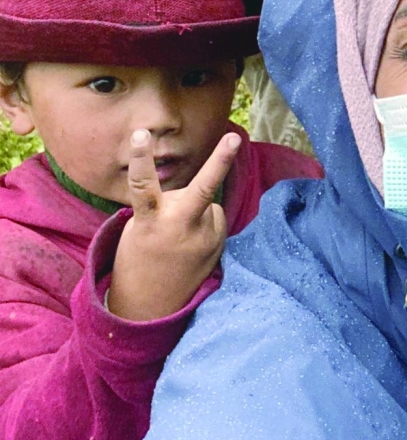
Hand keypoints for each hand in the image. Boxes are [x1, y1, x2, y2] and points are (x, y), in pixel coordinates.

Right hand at [107, 129, 240, 321]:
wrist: (150, 306)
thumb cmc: (140, 256)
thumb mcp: (140, 228)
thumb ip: (164, 205)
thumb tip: (194, 191)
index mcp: (150, 222)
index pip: (142, 185)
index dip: (140, 158)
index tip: (140, 133)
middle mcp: (179, 228)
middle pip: (200, 190)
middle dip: (220, 161)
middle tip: (233, 137)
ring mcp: (203, 238)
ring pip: (204, 202)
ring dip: (194, 208)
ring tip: (177, 236)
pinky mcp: (218, 245)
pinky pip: (213, 217)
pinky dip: (204, 221)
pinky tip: (190, 243)